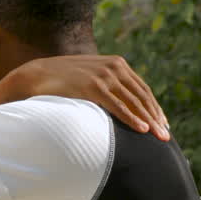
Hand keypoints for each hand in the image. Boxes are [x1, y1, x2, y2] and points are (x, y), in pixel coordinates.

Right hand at [10, 55, 169, 139]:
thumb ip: (104, 84)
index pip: (142, 88)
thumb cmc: (60, 81)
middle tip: (166, 135)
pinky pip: (118, 106)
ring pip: (134, 102)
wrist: (34, 75)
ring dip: (149, 121)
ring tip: (159, 136)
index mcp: (116, 63)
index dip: (154, 107)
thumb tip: (115, 101)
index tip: (162, 123)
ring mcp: (104, 76)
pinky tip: (142, 129)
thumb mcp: (88, 77)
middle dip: (156, 117)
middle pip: (142, 96)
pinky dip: (132, 118)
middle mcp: (114, 67)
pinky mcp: (93, 87)